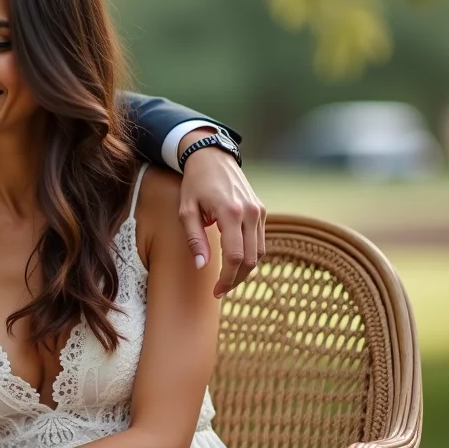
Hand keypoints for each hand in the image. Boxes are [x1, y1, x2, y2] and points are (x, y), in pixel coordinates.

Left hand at [177, 132, 265, 297]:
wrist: (212, 156)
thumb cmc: (195, 183)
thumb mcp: (186, 210)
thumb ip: (195, 239)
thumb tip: (202, 266)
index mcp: (230, 213)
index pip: (235, 256)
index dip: (227, 278)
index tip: (216, 291)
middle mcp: (250, 213)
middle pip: (250, 259)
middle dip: (237, 279)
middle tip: (221, 290)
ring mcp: (259, 211)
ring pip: (259, 252)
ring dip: (245, 269)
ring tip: (228, 279)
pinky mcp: (261, 210)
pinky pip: (260, 240)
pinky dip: (250, 254)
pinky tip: (235, 262)